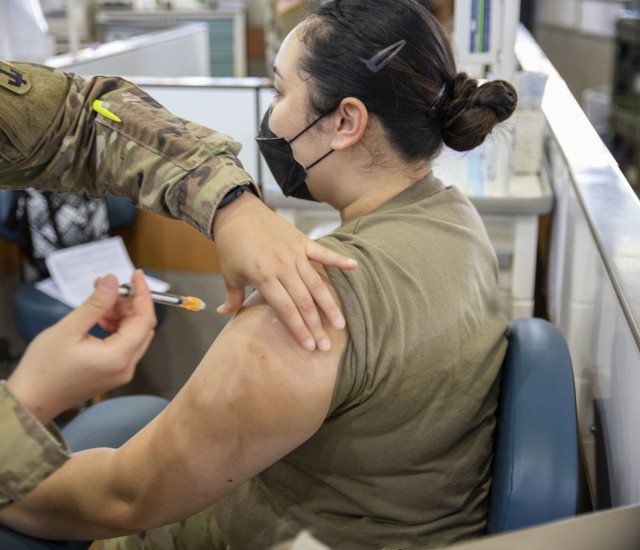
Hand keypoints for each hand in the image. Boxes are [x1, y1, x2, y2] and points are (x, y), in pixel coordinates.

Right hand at [7, 270, 155, 423]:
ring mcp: (121, 372)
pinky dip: (118, 328)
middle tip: (111, 288)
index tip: (136, 275)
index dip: (143, 294)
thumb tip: (112, 281)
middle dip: (131, 303)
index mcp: (118, 357)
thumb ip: (95, 304)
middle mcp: (126, 367)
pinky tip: (100, 319)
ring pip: (135, 335)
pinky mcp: (114, 373)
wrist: (31, 399)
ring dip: (123, 315)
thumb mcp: (68, 329)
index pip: (145, 319)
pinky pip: (125, 345)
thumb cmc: (44, 368)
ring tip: (101, 303)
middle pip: (143, 327)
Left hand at [212, 192, 356, 350]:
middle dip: (316, 326)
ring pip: (317, 283)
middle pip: (304, 301)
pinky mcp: (301, 241)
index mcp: (264, 277)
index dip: (299, 329)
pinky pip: (323, 253)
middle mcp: (282, 267)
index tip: (309, 346)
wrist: (236, 211)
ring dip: (329, 305)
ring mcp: (294, 253)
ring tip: (341, 324)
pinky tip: (354, 267)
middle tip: (326, 345)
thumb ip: (232, 298)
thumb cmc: (231, 245)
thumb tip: (224, 314)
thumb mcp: (229, 273)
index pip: (286, 309)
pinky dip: (338, 260)